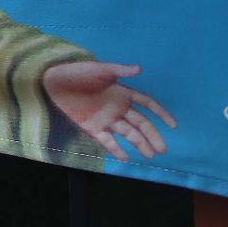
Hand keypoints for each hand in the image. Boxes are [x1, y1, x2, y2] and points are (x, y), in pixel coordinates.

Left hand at [43, 61, 175, 162]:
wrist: (54, 80)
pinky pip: (107, 140)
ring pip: (128, 133)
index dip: (161, 114)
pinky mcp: (93, 127)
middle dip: (152, 136)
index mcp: (122, 93)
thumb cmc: (78, 71)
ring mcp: (106, 119)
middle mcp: (117, 107)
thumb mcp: (100, 69)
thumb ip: (119, 71)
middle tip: (162, 149)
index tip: (173, 126)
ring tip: (150, 155)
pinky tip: (125, 158)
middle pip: (140, 123)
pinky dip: (116, 148)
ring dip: (139, 143)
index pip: (147, 104)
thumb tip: (139, 68)